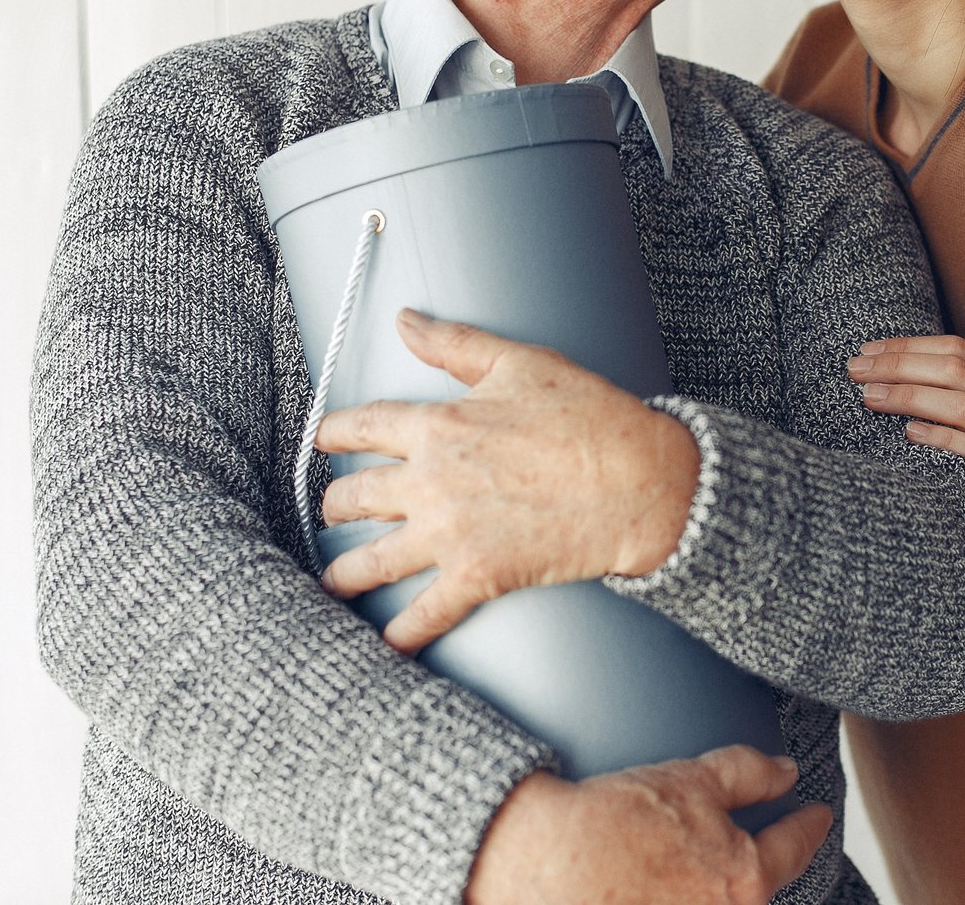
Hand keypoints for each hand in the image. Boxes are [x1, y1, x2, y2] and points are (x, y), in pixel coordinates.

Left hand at [315, 310, 699, 652]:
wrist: (641, 482)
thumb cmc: (589, 416)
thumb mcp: (521, 363)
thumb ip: (455, 344)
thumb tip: (405, 320)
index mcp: (437, 424)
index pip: (360, 427)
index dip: (332, 434)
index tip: (323, 441)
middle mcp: (430, 481)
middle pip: (353, 497)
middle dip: (336, 506)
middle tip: (335, 512)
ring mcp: (450, 533)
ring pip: (371, 561)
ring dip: (344, 575)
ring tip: (333, 583)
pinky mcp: (478, 576)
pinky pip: (423, 614)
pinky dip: (401, 635)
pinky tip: (387, 644)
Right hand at [466, 747, 832, 904]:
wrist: (538, 863)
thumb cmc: (609, 822)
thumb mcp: (689, 781)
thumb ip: (748, 773)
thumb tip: (787, 770)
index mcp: (744, 882)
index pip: (793, 849)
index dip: (807, 825)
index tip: (816, 816)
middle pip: (759, 890)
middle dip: (761, 866)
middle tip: (756, 841)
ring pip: (723, 901)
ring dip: (717, 885)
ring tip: (689, 862)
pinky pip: (681, 904)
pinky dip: (682, 894)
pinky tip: (660, 883)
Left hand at [848, 334, 964, 577]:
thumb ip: (947, 395)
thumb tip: (878, 366)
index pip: (958, 349)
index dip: (909, 346)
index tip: (866, 351)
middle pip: (958, 371)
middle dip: (901, 366)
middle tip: (857, 371)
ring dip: (913, 397)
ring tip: (873, 398)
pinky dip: (944, 438)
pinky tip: (910, 433)